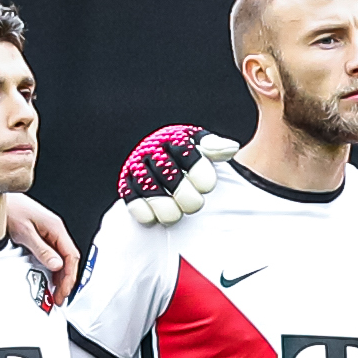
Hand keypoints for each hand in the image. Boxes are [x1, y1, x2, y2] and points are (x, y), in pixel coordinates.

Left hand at [6, 198, 79, 307]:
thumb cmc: (9, 208)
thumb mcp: (25, 232)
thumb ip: (42, 249)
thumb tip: (57, 265)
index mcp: (55, 228)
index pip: (71, 256)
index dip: (69, 277)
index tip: (63, 291)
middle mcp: (54, 230)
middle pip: (68, 259)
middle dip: (66, 280)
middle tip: (59, 297)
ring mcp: (46, 232)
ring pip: (59, 258)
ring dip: (58, 276)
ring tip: (53, 292)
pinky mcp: (38, 234)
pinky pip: (50, 254)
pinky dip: (50, 268)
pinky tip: (46, 276)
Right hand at [111, 125, 236, 226]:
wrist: (163, 166)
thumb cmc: (188, 160)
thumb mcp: (202, 149)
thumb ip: (216, 148)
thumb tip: (231, 148)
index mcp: (175, 139)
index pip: (187, 153)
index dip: (198, 173)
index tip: (206, 188)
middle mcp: (153, 150)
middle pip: (168, 173)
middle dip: (185, 195)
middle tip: (194, 205)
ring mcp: (138, 168)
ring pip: (150, 188)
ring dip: (166, 208)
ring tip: (177, 215)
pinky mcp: (126, 185)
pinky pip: (132, 200)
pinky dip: (145, 212)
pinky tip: (156, 218)